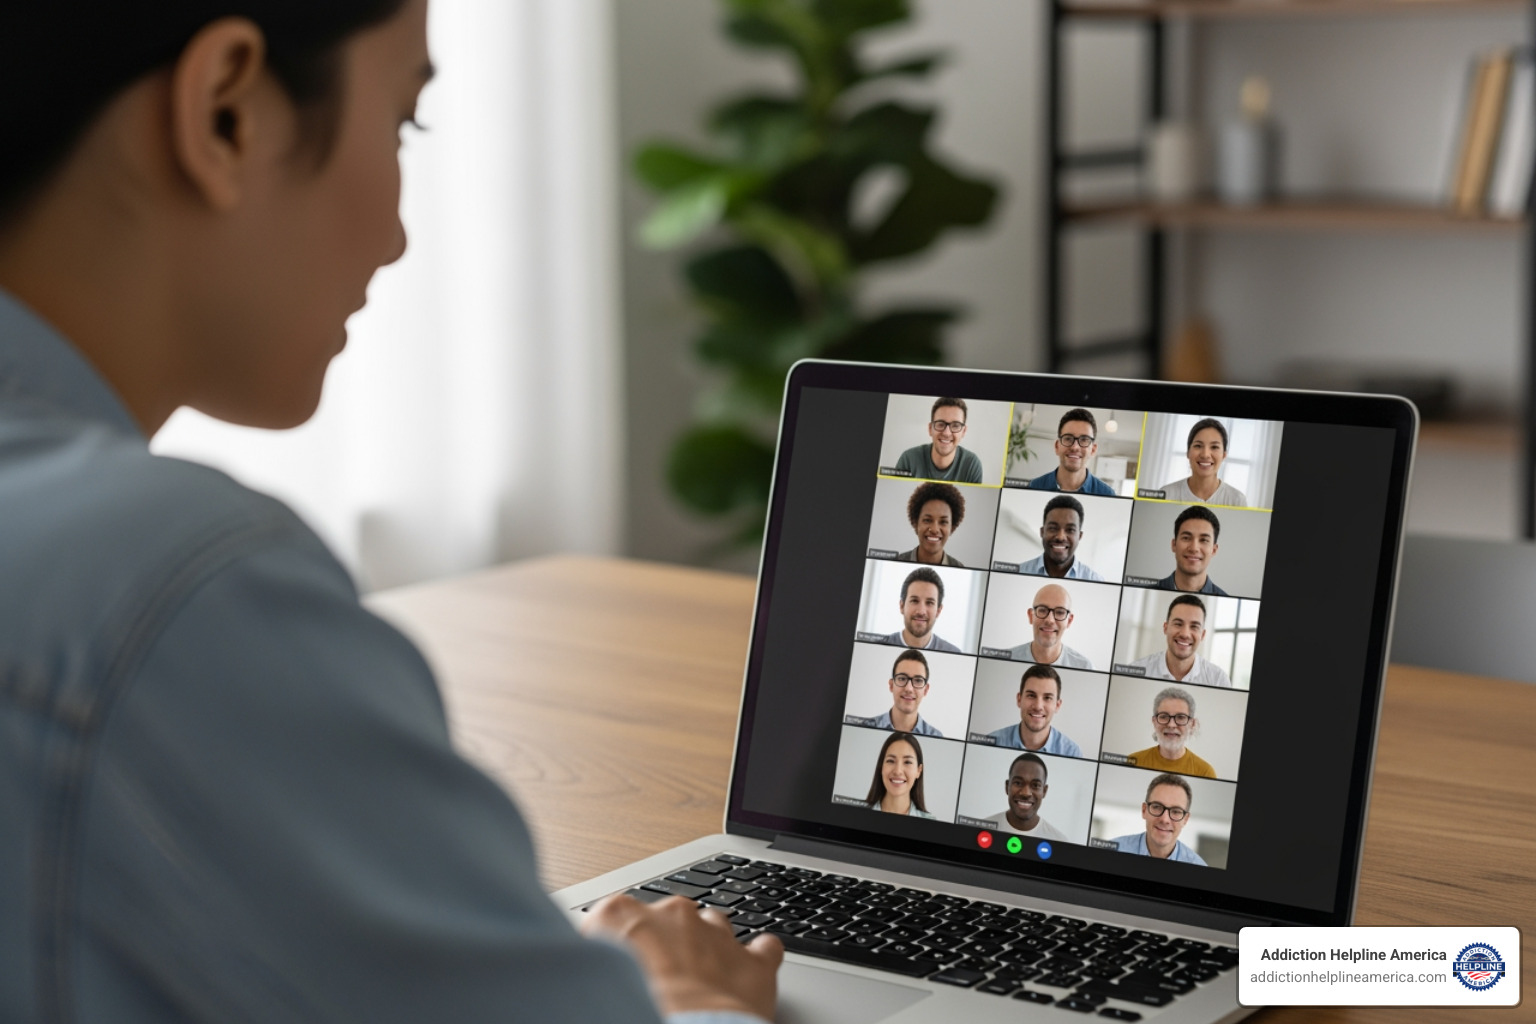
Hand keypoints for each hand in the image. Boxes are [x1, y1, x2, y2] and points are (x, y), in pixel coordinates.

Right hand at [582, 893, 783, 1020]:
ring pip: (714, 927)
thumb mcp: (589, 984)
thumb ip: (594, 967)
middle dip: (666, 945)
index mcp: (620, 915)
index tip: (616, 966)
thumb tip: (596, 979)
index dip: (615, 945)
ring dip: (708, 950)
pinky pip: (764, 949)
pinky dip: (758, 959)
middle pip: (667, 920)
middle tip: (659, 983)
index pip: (611, 919)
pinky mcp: (752, 961)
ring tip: (700, 984)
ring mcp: (715, 933)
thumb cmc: (630, 1011)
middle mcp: (670, 914)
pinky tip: (747, 976)